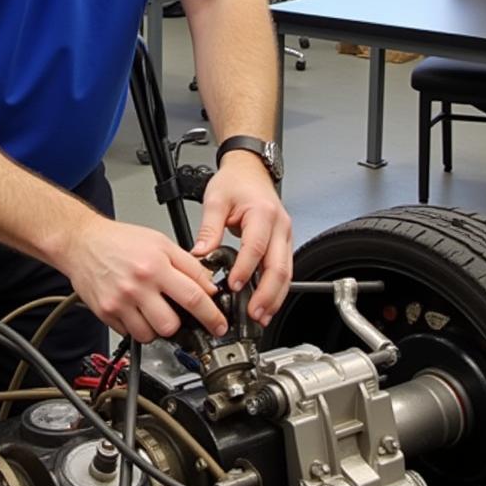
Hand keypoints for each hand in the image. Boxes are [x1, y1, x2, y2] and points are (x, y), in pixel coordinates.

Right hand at [62, 217, 225, 342]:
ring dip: (157, 328)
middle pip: (172, 325)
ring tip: (152, 310)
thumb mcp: (160, 241)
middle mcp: (138, 285)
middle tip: (177, 314)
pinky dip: (136, 327)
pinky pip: (130, 334)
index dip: (212, 315)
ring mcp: (120, 302)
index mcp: (156, 265)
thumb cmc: (119, 240)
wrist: (81, 241)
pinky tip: (134, 309)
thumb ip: (187, 264)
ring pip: (151, 335)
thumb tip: (209, 286)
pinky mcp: (106, 313)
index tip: (219, 325)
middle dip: (180, 323)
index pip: (194, 297)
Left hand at [191, 153, 292, 326]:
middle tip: (254, 313)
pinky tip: (266, 303)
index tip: (233, 286)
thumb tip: (199, 255)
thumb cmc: (235, 181)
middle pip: (279, 267)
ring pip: (287, 272)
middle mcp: (279, 226)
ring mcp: (285, 235)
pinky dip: (277, 288)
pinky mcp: (284, 242)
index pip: (256, 247)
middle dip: (267, 294)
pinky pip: (284, 269)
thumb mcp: (215, 201)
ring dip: (275, 297)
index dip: (245, 269)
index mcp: (262, 213)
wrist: (249, 169)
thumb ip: (208, 229)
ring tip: (261, 316)